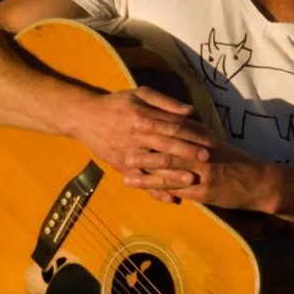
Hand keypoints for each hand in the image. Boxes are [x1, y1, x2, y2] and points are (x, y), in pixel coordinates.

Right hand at [74, 87, 230, 202]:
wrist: (83, 117)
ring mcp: (127, 152)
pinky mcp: (121, 166)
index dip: (192, 132)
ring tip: (192, 180)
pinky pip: (140, 181)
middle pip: (165, 145)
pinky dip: (154, 191)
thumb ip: (165, 102)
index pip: (171, 125)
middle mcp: (134, 135)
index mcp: (141, 116)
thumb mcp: (139, 94)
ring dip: (173, 174)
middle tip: (208, 158)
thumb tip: (191, 111)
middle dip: (187, 152)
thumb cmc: (116, 104)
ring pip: (153, 165)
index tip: (210, 138)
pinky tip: (170, 199)